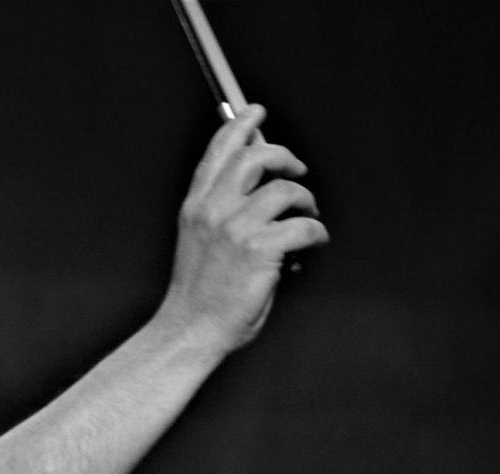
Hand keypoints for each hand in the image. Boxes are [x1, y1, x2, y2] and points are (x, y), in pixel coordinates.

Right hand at [159, 105, 328, 350]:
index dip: (240, 125)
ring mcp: (236, 227)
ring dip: (305, 199)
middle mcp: (212, 210)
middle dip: (284, 156)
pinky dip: (316, 232)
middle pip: (255, 156)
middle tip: (297, 169)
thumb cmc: (197, 295)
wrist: (189, 330)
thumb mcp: (197, 242)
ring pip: (285, 188)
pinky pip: (305, 225)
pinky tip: (312, 244)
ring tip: (307, 216)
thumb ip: (219, 213)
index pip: (217, 152)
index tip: (254, 110)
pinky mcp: (260, 248)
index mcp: (194, 207)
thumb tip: (258, 189)